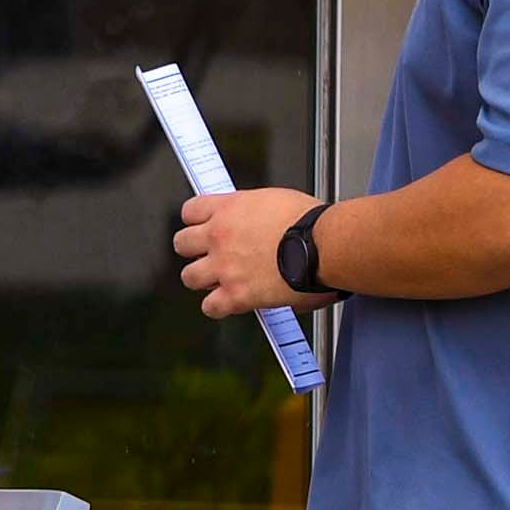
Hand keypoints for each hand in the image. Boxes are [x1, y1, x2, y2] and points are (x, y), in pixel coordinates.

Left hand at [175, 188, 321, 319]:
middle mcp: (220, 236)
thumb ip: (255, 214)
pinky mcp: (236, 293)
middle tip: (211, 256)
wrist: (327, 245)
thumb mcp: (277, 201)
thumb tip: (254, 223)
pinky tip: (230, 303)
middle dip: (195, 251)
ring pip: (189, 276)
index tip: (203, 226)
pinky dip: (219, 307)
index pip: (190, 211)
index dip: (197, 221)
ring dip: (203, 279)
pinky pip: (210, 307)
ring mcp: (225, 266)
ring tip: (220, 280)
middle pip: (182, 244)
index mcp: (230, 208)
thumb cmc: (314, 222)